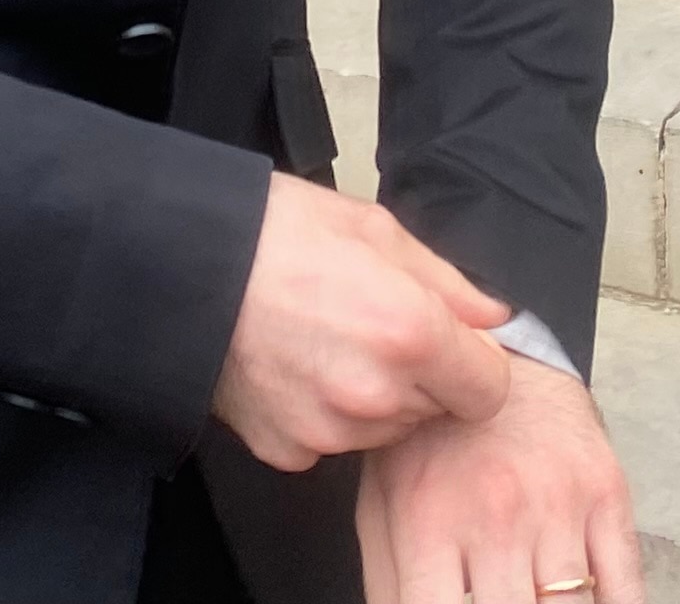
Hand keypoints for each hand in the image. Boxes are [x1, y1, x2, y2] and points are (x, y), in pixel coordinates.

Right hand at [212, 174, 514, 471]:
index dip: (476, 364)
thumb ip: (448, 281)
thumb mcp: (375, 229)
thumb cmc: (280, 232)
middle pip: (436, 410)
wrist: (184, 264)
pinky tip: (295, 367)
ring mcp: (330, 431)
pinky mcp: (288, 451)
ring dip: (375, 398)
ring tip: (327, 342)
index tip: (451, 344)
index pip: (490, 390)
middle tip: (372, 327)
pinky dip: (323, 413)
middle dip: (421, 377)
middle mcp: (377, 395)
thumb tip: (495, 318)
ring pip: (385, 429)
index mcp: (410, 333)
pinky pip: (331, 442)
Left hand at [359, 360, 643, 603]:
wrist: (498, 354)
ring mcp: (558, 505)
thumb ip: (385, 584)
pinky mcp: (607, 494)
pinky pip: (626, 588)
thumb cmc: (432, 440)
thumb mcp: (382, 502)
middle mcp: (497, 516)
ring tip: (538, 602)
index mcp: (431, 523)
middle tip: (504, 603)